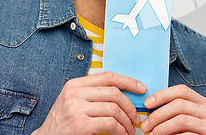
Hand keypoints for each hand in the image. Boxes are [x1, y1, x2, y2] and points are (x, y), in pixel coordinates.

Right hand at [32, 71, 146, 134]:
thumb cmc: (63, 124)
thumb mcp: (74, 103)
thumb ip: (94, 95)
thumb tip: (125, 92)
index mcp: (74, 85)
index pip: (108, 77)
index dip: (128, 81)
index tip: (142, 89)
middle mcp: (74, 93)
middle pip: (114, 93)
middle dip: (130, 106)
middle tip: (135, 118)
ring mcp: (75, 109)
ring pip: (115, 109)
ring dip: (127, 122)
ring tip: (129, 130)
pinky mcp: (79, 125)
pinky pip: (111, 124)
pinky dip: (121, 130)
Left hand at [140, 84, 205, 134]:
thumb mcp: (183, 120)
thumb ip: (173, 111)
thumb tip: (149, 104)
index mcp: (203, 103)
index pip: (182, 91)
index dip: (162, 95)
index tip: (147, 104)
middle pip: (179, 104)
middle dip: (158, 115)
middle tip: (145, 126)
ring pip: (181, 120)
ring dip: (162, 128)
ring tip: (152, 134)